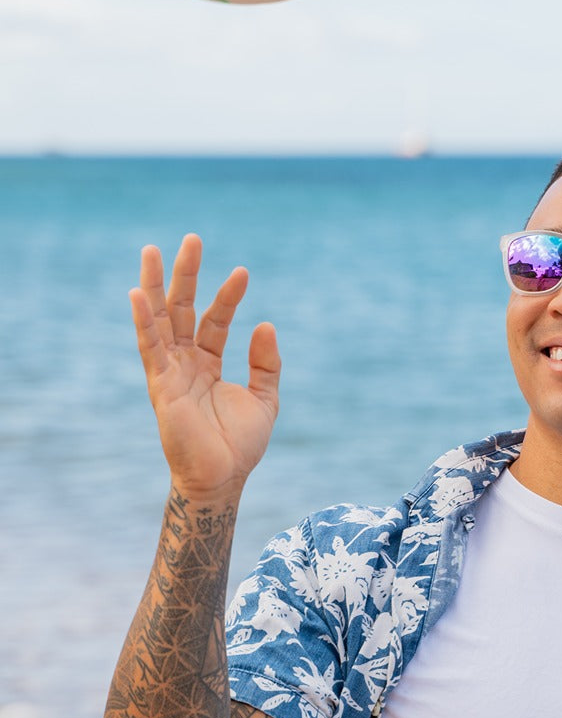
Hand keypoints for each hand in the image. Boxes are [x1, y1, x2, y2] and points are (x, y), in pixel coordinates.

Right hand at [130, 234, 279, 499]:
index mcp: (208, 364)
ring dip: (156, 286)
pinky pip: (149, 350)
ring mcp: (170, 373)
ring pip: (160, 321)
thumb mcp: (265, 398)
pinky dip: (144, 323)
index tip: (243, 272)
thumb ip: (267, 363)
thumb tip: (266, 324)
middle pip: (182, 310)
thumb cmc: (240, 445)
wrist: (223, 478)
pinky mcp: (161, 387)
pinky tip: (138, 295)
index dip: (228, 296)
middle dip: (186, 276)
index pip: (215, 321)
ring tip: (153, 250)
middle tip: (192, 239)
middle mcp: (185, 363)